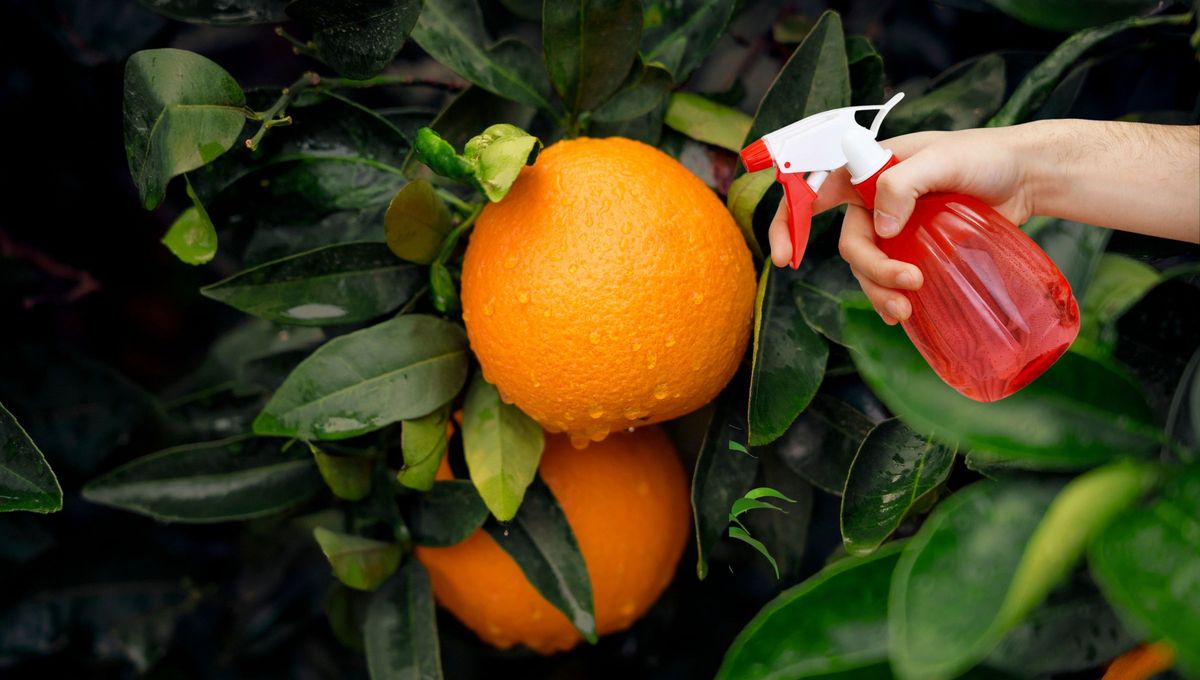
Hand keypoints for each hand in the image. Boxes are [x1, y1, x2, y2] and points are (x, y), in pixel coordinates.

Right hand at [768, 126, 1040, 323]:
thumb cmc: (985, 156)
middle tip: (909, 283)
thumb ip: (903, 183)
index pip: (813, 192)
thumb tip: (881, 226)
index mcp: (867, 169)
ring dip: (881, 291)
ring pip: (869, 268)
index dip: (788, 223)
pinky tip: (903, 314)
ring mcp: (896, 227)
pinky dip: (892, 297)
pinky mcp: (917, 249)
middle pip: (851, 245)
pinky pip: (892, 278)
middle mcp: (874, 200)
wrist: (1026, 177)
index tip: (784, 258)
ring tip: (908, 310)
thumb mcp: (943, 159)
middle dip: (871, 270)